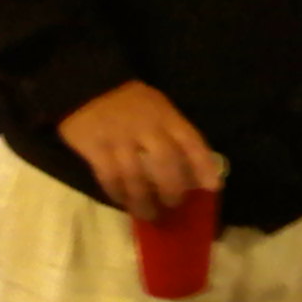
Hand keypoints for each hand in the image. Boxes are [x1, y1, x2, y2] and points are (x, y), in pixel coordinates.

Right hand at [57, 80, 218, 220]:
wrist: (89, 86)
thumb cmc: (130, 102)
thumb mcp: (159, 108)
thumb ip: (173, 133)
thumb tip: (191, 170)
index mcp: (166, 116)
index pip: (191, 141)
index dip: (204, 166)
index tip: (213, 188)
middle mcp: (146, 127)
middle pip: (165, 163)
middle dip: (173, 189)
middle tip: (174, 205)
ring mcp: (119, 138)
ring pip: (135, 177)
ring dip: (144, 201)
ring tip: (150, 215)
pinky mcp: (95, 148)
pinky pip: (109, 178)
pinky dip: (118, 194)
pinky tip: (124, 202)